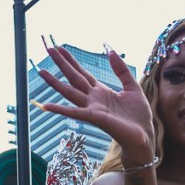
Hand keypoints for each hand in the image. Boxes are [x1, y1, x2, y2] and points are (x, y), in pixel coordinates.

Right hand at [36, 42, 155, 163]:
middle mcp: (93, 99)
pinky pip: (75, 112)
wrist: (144, 136)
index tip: (60, 48)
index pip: (82, 73)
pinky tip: (46, 105)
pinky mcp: (95, 118)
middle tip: (48, 49)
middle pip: (73, 78)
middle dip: (61, 64)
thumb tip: (110, 50)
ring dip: (55, 82)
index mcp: (101, 91)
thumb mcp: (132, 87)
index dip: (71, 61)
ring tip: (41, 71)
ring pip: (69, 92)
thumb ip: (121, 70)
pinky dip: (60, 109)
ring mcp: (92, 108)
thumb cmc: (138, 116)